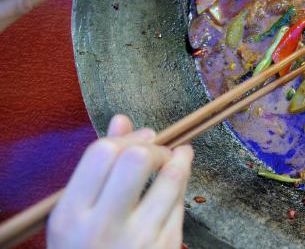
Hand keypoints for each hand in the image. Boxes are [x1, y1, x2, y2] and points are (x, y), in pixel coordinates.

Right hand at [47, 115, 193, 248]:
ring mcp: (137, 240)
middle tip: (159, 151)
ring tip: (181, 155)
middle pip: (136, 160)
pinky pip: (181, 204)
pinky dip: (183, 186)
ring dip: (181, 159)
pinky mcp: (165, 248)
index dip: (128, 138)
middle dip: (154, 147)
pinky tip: (180, 180)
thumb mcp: (79, 212)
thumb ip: (98, 166)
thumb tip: (122, 119)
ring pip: (170, 179)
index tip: (142, 138)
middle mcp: (101, 227)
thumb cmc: (87, 247)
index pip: (101, 153)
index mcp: (71, 215)